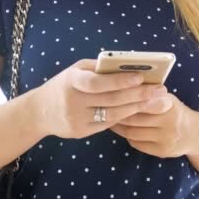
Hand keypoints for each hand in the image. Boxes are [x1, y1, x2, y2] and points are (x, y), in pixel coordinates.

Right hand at [32, 59, 168, 138]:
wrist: (38, 111)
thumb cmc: (63, 85)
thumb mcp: (74, 71)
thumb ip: (97, 69)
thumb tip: (127, 67)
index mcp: (71, 81)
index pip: (97, 82)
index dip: (119, 81)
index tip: (140, 77)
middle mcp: (73, 101)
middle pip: (111, 100)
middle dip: (138, 94)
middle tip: (160, 90)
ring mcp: (76, 119)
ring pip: (113, 114)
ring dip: (137, 107)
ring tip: (155, 100)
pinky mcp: (80, 132)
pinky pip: (107, 124)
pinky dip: (125, 117)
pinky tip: (139, 111)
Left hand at [108, 90, 198, 157]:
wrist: (196, 134)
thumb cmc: (175, 111)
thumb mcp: (168, 99)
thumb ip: (150, 94)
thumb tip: (123, 85)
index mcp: (169, 105)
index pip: (142, 102)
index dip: (125, 100)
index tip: (111, 95)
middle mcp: (169, 122)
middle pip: (134, 118)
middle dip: (117, 114)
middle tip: (104, 108)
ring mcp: (165, 138)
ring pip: (133, 132)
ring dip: (118, 126)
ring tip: (109, 119)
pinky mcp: (162, 151)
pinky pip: (137, 143)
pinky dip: (127, 136)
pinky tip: (121, 130)